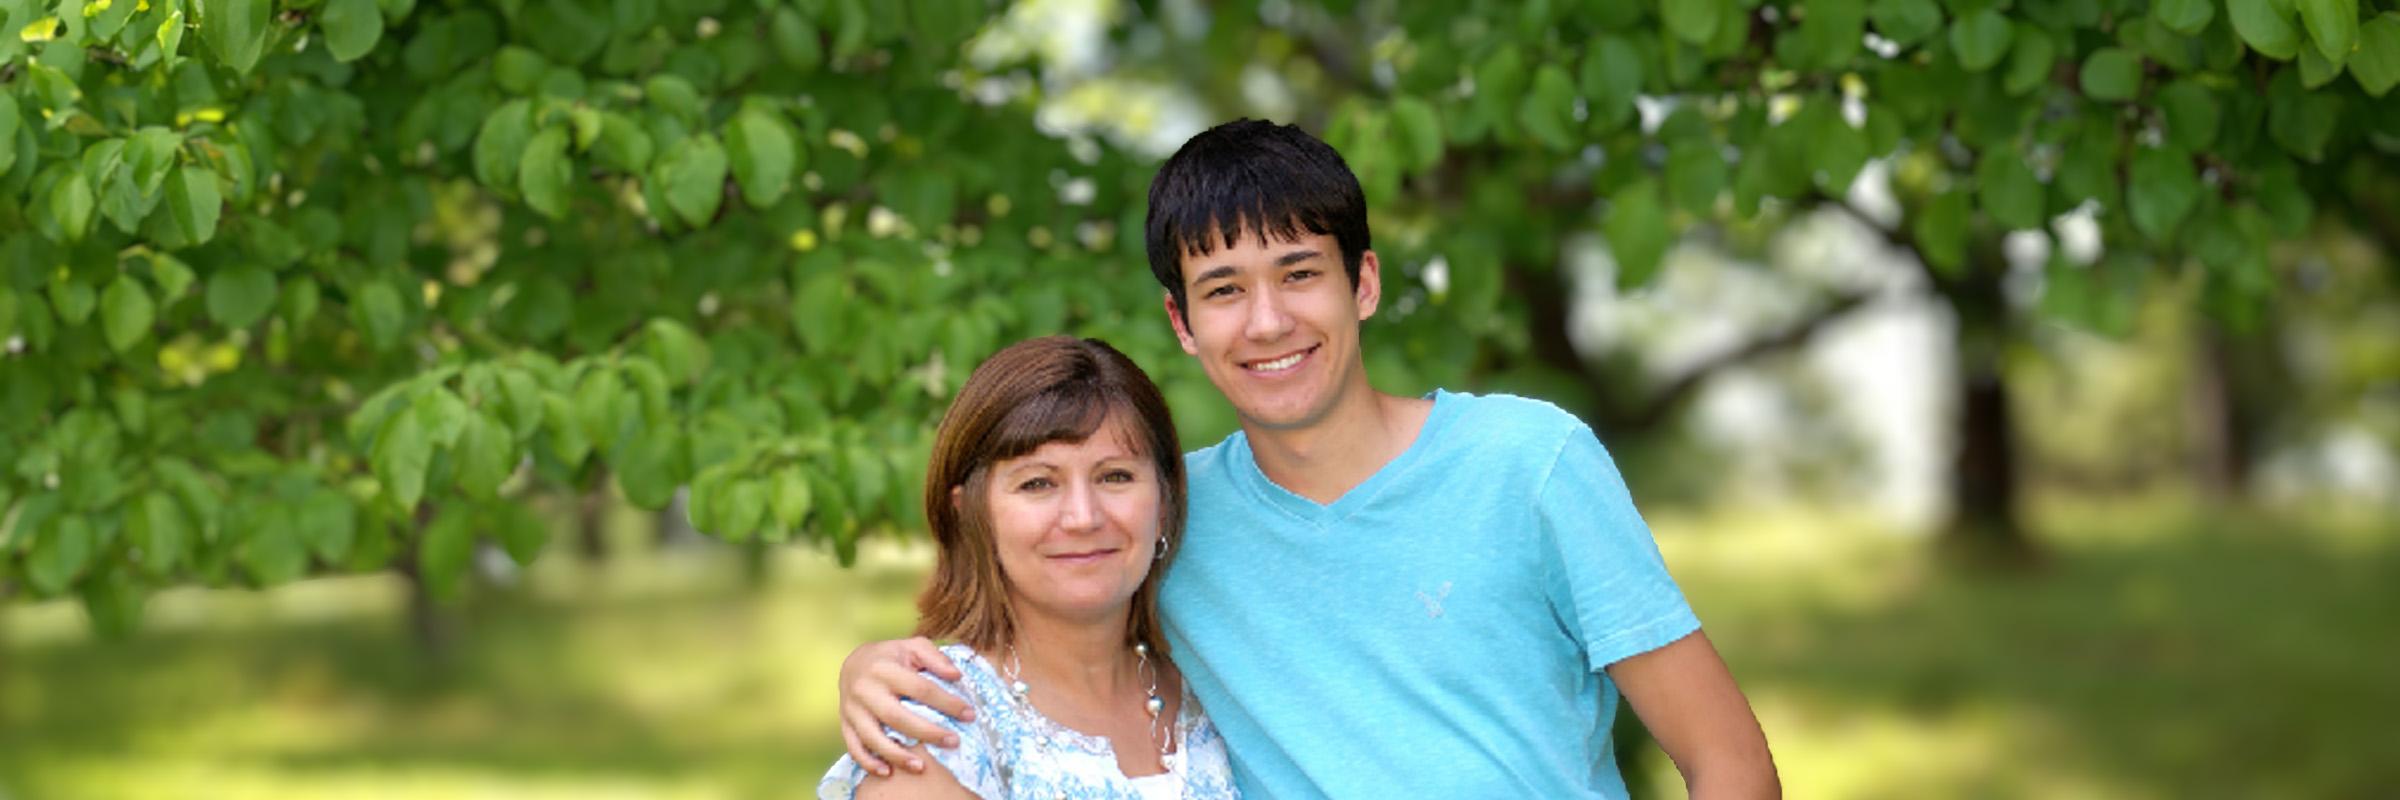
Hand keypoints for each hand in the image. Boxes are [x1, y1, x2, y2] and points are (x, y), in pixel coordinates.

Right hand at [839, 636, 970, 776]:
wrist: (852, 663)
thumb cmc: (891, 656)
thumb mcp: (912, 646)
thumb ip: (935, 657)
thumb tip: (956, 675)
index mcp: (884, 668)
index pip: (920, 689)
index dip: (947, 703)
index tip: (969, 714)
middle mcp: (865, 690)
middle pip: (897, 717)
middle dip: (927, 732)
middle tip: (953, 742)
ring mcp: (852, 709)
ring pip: (873, 737)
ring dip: (898, 755)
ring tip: (921, 767)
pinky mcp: (845, 724)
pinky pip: (854, 747)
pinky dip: (869, 762)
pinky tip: (888, 771)